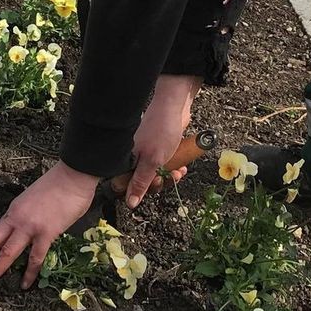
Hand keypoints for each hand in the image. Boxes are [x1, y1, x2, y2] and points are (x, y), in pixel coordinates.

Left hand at [0, 161, 98, 288]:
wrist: (72, 177)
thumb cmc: (57, 184)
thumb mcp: (32, 198)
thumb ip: (27, 214)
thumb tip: (27, 228)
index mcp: (13, 210)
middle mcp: (17, 219)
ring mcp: (30, 227)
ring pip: (8, 252)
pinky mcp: (46, 233)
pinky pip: (35, 257)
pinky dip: (29, 273)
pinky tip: (26, 284)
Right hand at [123, 74, 202, 209]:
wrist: (174, 108)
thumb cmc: (161, 131)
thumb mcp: (152, 161)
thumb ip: (141, 182)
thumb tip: (130, 202)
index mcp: (128, 160)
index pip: (129, 185)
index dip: (142, 190)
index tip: (156, 185)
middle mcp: (135, 157)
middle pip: (145, 181)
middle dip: (161, 182)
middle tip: (171, 176)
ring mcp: (148, 153)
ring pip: (157, 174)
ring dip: (170, 176)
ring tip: (179, 172)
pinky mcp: (159, 149)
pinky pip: (165, 165)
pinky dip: (174, 167)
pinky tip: (182, 166)